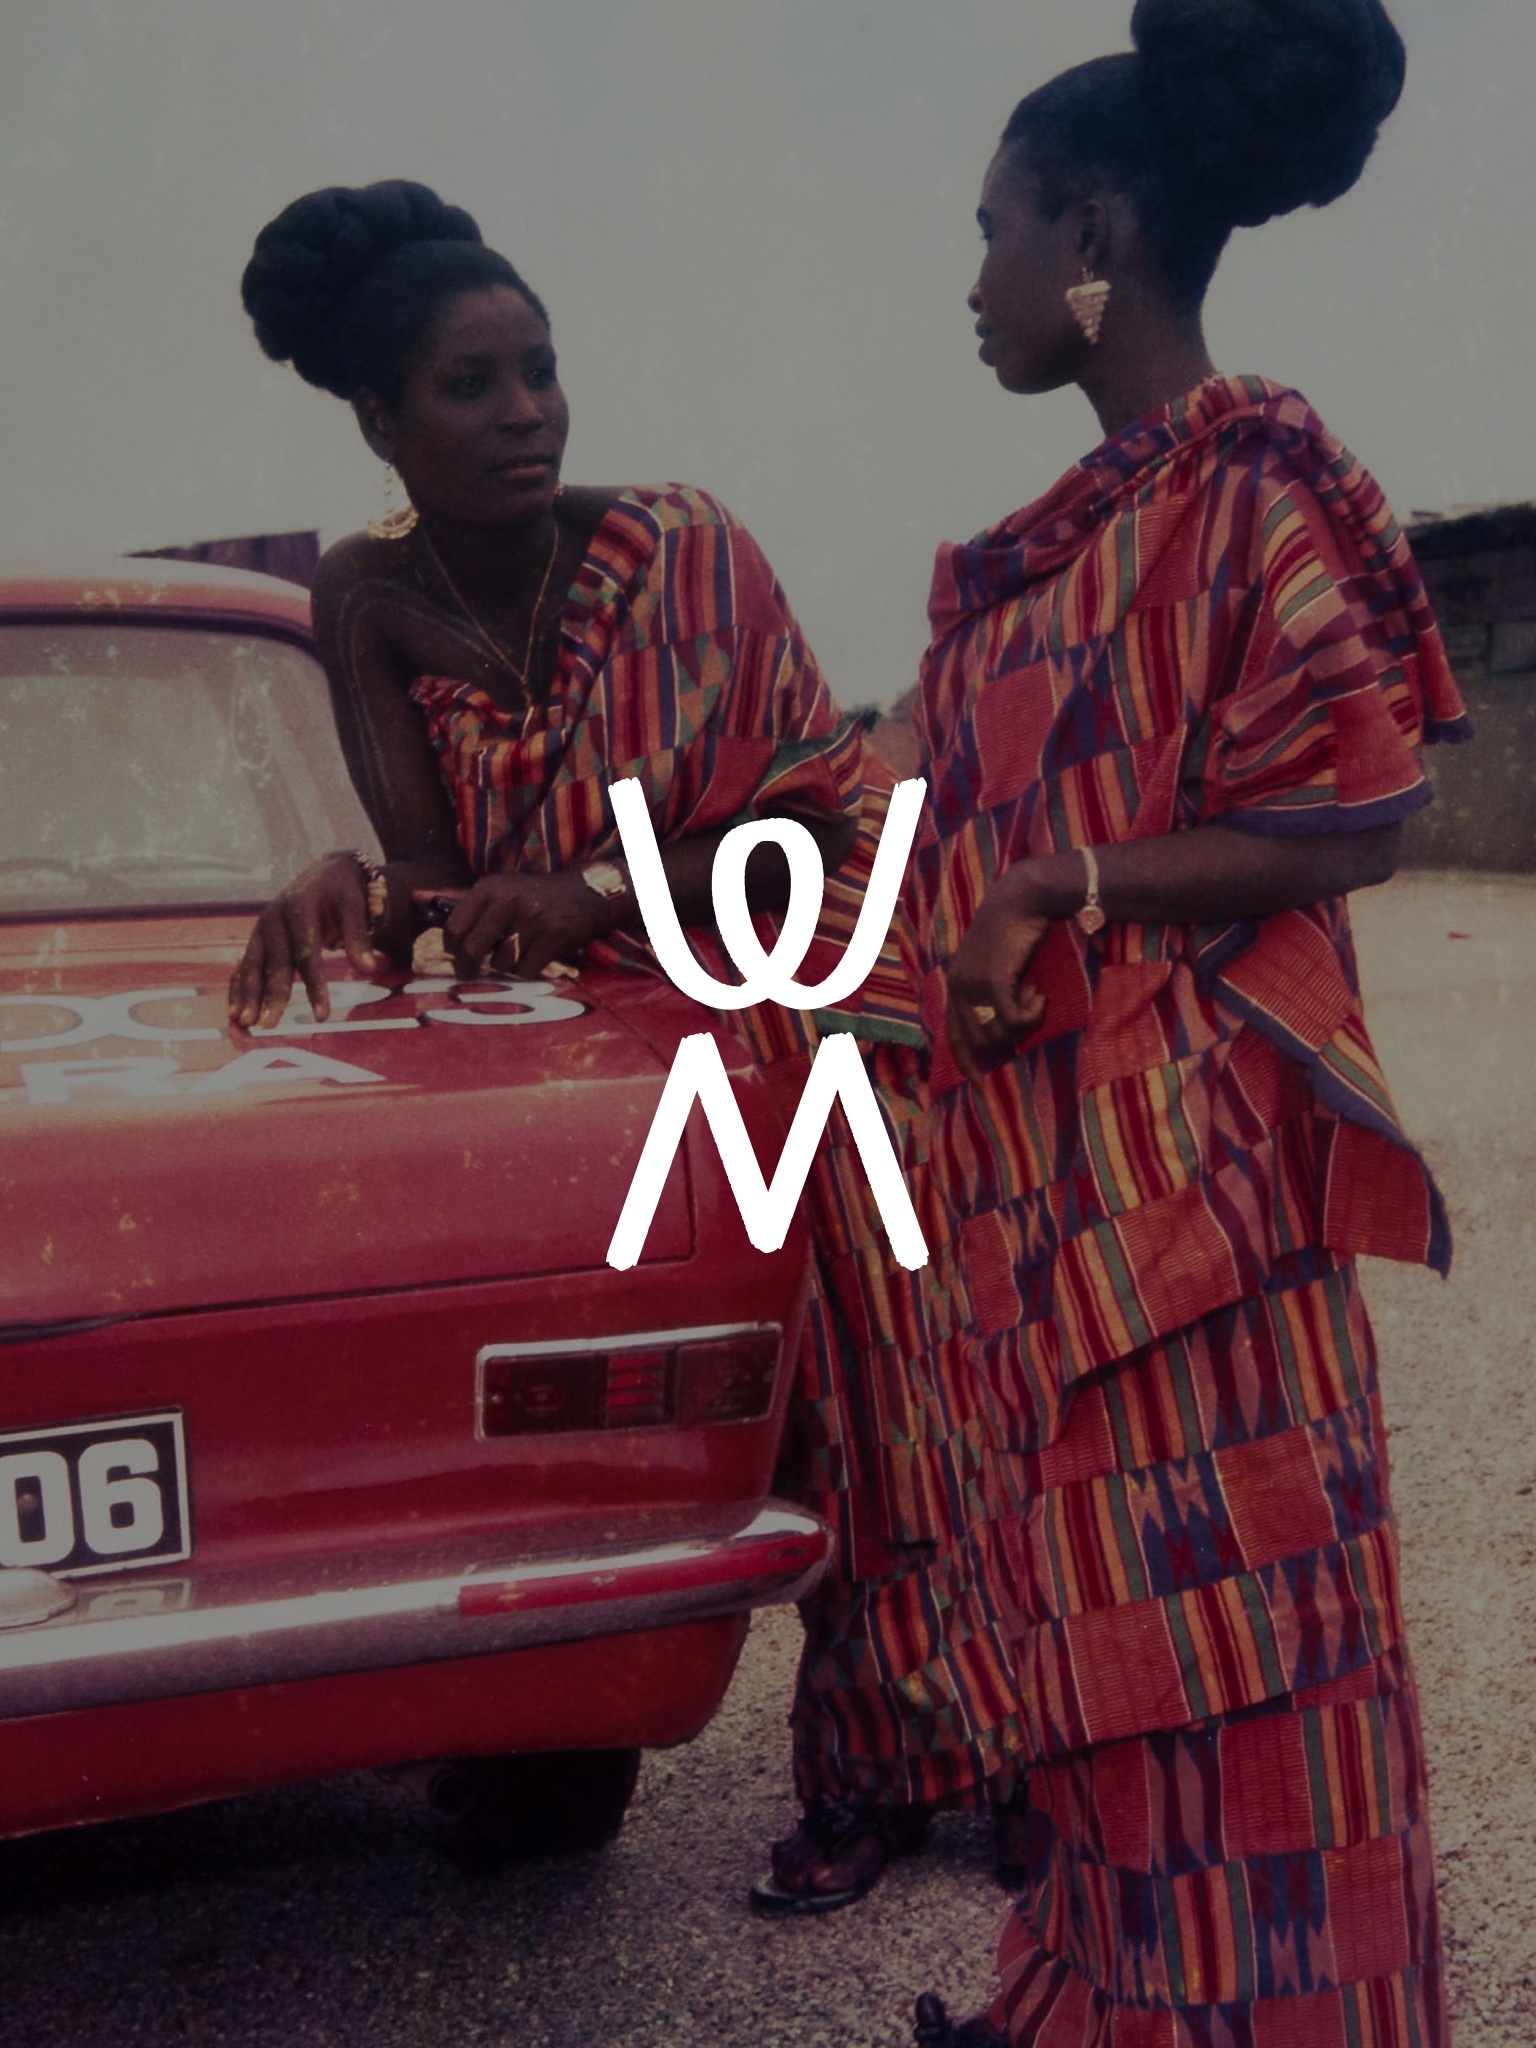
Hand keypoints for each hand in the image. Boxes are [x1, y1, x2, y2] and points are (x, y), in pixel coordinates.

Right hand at [228, 855, 381, 1029]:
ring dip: (248, 994)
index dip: (313, 985)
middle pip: (275, 962)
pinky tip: (235, 1010)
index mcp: (299, 907)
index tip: (321, 1015)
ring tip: (245, 1021)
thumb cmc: (342, 892)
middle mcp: (274, 918)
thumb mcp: (354, 906)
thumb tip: (368, 968)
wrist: (324, 874)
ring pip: (253, 964)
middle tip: (270, 1025)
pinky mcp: (257, 938)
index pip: (307, 952)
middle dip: (272, 995)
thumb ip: (358, 937)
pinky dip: (238, 987)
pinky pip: (245, 965)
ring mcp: (261, 928)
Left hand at [436, 870, 617, 979]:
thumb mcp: (498, 887)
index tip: (456, 953)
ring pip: (501, 962)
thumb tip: (416, 898)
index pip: (454, 926)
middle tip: (469, 972)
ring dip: (504, 967)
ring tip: (512, 956)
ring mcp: (533, 918)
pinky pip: (527, 969)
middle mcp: (509, 900)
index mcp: (490, 887)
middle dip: (468, 967)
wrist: (584, 893)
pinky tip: (532, 960)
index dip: (451, 947)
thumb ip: (459, 897)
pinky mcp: (554, 936)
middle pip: (473, 949)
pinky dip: (526, 972)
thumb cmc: (532, 895)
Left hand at [943, 862, 1050, 1084]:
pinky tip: (1040, 994)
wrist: (1023, 899)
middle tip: (1033, 1014)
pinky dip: (1031, 1014)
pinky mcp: (993, 980)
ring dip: (1024, 1023)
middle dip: (1008, 1038)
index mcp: (956, 984)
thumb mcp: (1002, 965)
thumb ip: (997, 992)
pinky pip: (1012, 1020)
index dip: (965, 1063)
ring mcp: (973, 985)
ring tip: (1037, 996)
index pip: (953, 1035)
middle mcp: (958, 987)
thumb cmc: (1018, 931)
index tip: (979, 1085)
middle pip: (978, 1040)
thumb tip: (1008, 1028)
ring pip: (997, 1033)